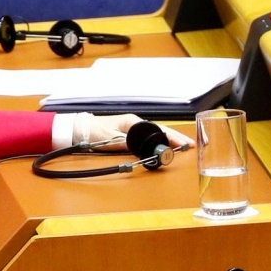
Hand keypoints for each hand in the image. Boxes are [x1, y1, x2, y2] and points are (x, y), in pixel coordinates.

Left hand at [74, 113, 195, 150]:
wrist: (79, 130)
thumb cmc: (93, 133)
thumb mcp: (110, 140)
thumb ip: (127, 144)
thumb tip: (143, 148)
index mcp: (132, 122)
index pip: (158, 129)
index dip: (172, 138)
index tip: (184, 145)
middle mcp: (134, 122)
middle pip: (160, 130)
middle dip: (176, 138)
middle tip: (191, 145)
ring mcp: (132, 127)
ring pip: (155, 132)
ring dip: (169, 139)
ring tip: (183, 146)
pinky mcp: (128, 132)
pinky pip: (148, 135)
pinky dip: (159, 139)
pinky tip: (165, 145)